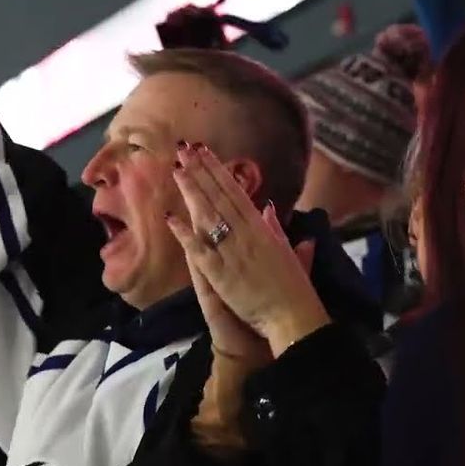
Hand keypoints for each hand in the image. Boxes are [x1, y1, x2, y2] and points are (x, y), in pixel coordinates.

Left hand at [166, 144, 329, 354]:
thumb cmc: (294, 288)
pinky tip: (170, 216)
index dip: (218, 171)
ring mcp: (232, 253)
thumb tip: (268, 208)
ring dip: (192, 192)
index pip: (236, 193)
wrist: (292, 317)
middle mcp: (246, 235)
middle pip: (219, 197)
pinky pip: (199, 250)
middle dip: (201, 172)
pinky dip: (185, 233)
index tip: (204, 152)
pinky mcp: (220, 274)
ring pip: (208, 216)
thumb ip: (276, 229)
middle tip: (183, 148)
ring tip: (177, 169)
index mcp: (262, 229)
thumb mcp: (288, 252)